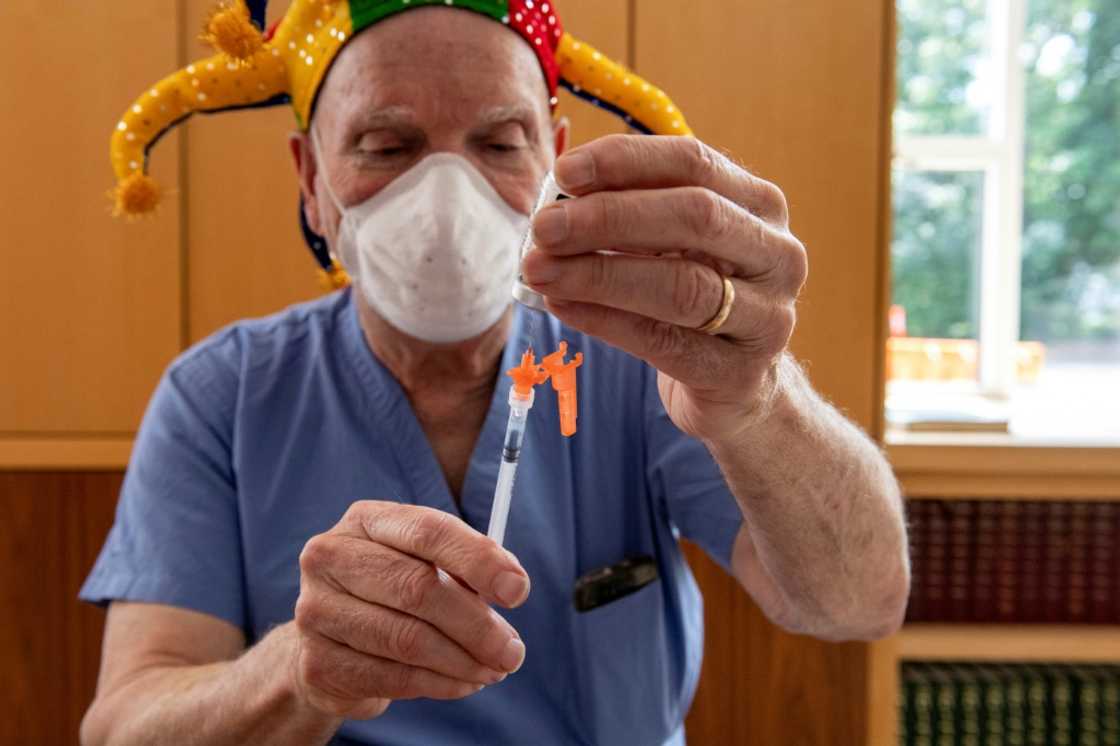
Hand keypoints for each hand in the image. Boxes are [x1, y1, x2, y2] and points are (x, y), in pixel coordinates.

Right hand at [291, 501, 530, 719]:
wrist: (330, 642)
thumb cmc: (390, 593)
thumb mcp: (425, 564)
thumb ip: (466, 568)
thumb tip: (512, 584)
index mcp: (365, 520)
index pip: (427, 530)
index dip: (478, 559)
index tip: (518, 590)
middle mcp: (331, 557)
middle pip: (418, 588)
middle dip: (477, 624)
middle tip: (512, 650)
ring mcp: (317, 610)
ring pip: (408, 639)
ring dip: (463, 661)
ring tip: (494, 669)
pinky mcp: (319, 662)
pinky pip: (394, 677)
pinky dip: (441, 684)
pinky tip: (464, 683)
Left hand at [522, 135, 807, 443]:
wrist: (737, 387)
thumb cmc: (694, 299)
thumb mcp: (673, 246)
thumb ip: (629, 214)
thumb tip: (555, 194)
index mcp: (759, 206)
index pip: (694, 162)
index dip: (626, 162)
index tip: (564, 172)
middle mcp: (778, 255)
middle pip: (694, 217)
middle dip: (609, 217)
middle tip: (544, 227)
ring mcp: (768, 318)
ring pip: (682, 286)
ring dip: (599, 275)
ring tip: (540, 270)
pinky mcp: (740, 373)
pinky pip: (665, 343)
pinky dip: (605, 321)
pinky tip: (563, 306)